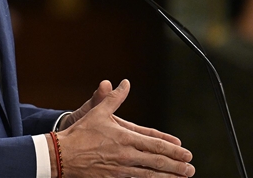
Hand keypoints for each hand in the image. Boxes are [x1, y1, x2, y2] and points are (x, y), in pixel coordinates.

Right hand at [56, 80, 194, 176]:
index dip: (172, 148)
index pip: (154, 143)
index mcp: (125, 137)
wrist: (62, 154)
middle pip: (157, 161)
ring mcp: (120, 169)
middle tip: (190, 168)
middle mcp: (126, 154)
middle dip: (176, 165)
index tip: (185, 151)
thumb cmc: (80, 133)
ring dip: (168, 176)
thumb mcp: (98, 112)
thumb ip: (114, 98)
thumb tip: (124, 83)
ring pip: (149, 174)